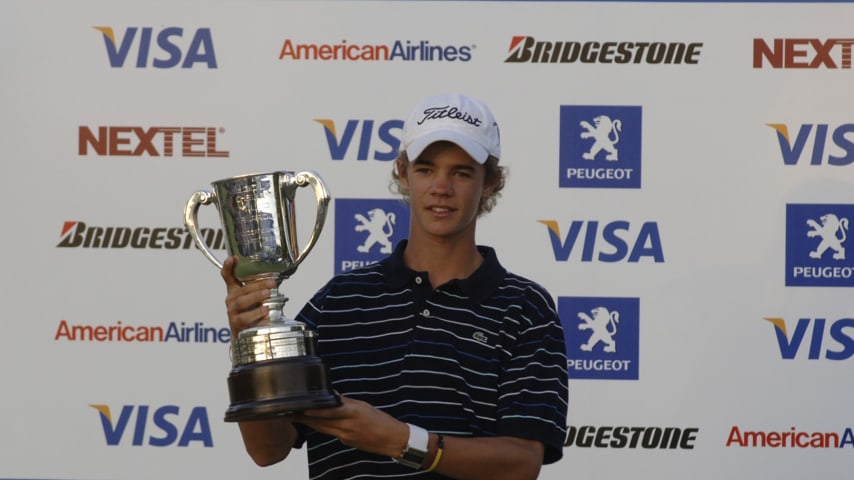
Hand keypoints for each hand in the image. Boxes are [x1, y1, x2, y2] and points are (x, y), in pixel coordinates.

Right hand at [221, 256, 275, 337]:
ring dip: (256, 296)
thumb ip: (260, 288)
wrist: (245, 337)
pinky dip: (256, 314)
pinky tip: (265, 311)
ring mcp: (232, 312)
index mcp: (234, 291)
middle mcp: (231, 300)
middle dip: (257, 284)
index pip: (228, 276)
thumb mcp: (254, 299)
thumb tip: (275, 278)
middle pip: (241, 289)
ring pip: (242, 302)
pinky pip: (245, 318)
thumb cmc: (251, 314)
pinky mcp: (236, 325)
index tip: (233, 258)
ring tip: (268, 293)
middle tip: (272, 282)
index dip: (228, 267)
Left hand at [293, 396, 408, 457]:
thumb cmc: (381, 421)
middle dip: (305, 418)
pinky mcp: (346, 442)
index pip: (329, 412)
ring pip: (323, 429)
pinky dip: (322, 427)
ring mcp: (345, 436)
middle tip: (290, 412)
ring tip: (296, 417)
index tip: (301, 408)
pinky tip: (315, 424)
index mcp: (352, 413)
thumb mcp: (364, 406)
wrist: (391, 439)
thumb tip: (333, 396)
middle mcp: (346, 426)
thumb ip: (346, 402)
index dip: (314, 411)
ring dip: (310, 423)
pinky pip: (330, 433)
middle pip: (321, 422)